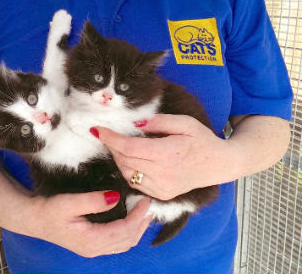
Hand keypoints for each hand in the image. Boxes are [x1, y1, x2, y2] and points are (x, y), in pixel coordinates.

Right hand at [20, 191, 151, 257]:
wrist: (34, 219)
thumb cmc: (49, 210)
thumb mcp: (69, 202)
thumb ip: (93, 201)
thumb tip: (116, 197)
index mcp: (91, 240)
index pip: (124, 230)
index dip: (137, 216)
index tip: (145, 201)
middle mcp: (95, 248)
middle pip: (128, 240)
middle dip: (142, 223)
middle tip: (150, 206)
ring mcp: (93, 249)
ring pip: (124, 244)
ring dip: (137, 229)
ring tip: (145, 214)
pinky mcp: (92, 245)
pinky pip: (117, 243)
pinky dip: (129, 232)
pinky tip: (131, 222)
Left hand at [93, 114, 231, 199]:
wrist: (219, 164)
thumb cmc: (202, 140)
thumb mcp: (185, 122)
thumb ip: (159, 121)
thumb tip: (135, 124)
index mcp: (168, 153)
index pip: (129, 148)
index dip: (110, 138)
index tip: (97, 129)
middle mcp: (163, 174)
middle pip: (125, 160)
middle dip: (112, 146)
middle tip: (107, 134)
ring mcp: (162, 187)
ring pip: (127, 173)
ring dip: (118, 158)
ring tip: (119, 145)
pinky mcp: (161, 195)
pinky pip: (135, 183)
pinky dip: (128, 170)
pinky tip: (130, 159)